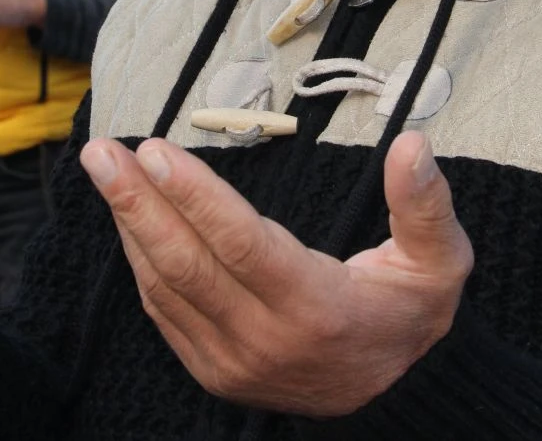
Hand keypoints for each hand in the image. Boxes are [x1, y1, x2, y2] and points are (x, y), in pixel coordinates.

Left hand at [81, 131, 469, 417]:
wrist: (395, 398)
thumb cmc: (412, 315)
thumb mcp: (439, 262)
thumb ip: (425, 204)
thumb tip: (414, 144)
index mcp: (317, 307)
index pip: (241, 244)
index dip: (194, 196)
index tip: (155, 150)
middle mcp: (265, 340)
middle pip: (186, 264)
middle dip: (137, 203)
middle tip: (101, 153)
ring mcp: (232, 361)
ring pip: (165, 288)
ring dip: (130, 226)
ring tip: (105, 171)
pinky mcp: (213, 370)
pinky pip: (165, 311)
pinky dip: (141, 261)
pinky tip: (129, 218)